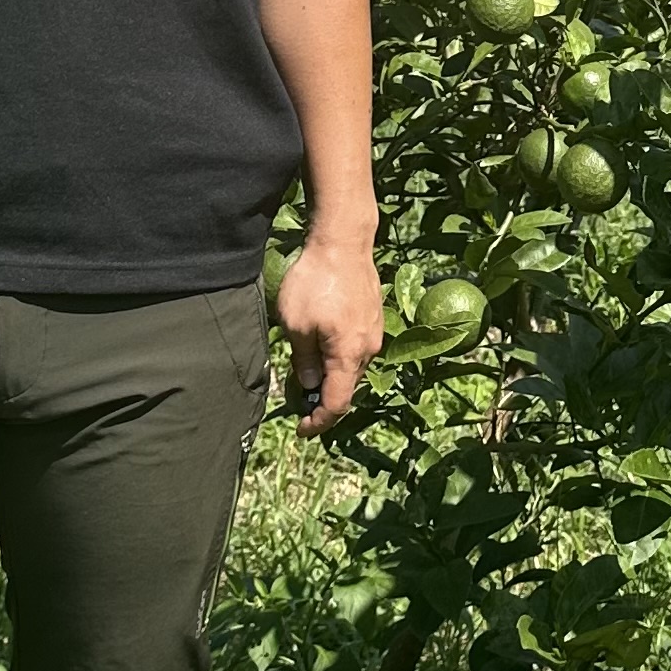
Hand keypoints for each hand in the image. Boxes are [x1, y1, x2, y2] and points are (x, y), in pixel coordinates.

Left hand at [273, 234, 381, 435]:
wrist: (343, 242)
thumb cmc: (315, 282)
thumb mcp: (295, 325)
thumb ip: (303, 360)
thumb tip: (308, 384)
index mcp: (348, 355)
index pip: (337, 404)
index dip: (319, 422)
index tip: (301, 429)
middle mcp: (368, 349)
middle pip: (347, 388)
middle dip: (322, 399)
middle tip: (295, 395)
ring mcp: (374, 333)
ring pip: (352, 369)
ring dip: (330, 376)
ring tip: (304, 366)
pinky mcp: (373, 319)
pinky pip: (356, 350)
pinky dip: (338, 357)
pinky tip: (320, 343)